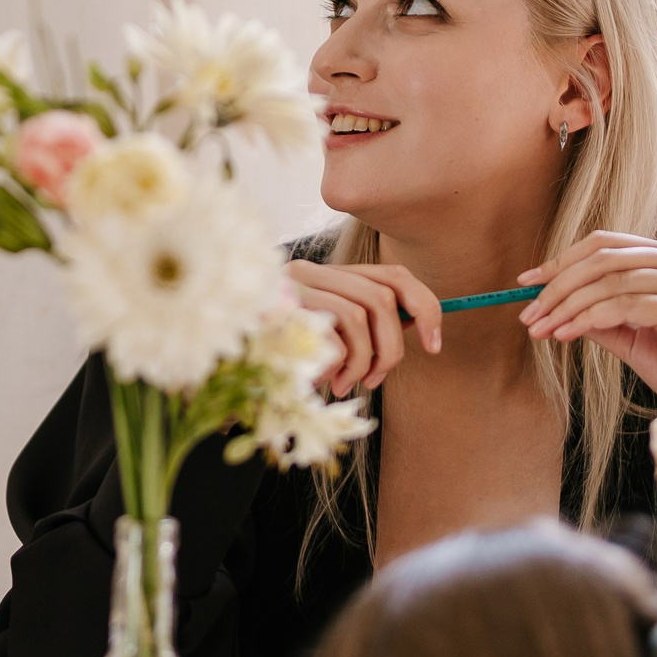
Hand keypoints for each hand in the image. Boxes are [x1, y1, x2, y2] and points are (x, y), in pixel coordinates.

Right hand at [284, 260, 444, 396]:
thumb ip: (361, 329)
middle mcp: (310, 272)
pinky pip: (339, 332)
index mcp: (325, 277)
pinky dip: (346, 364)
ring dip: (368, 360)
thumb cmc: (276, 360)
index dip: (424, 306)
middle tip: (378, 377)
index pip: (391, 275)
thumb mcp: (325, 341)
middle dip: (394, 344)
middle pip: (384, 294)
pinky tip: (329, 381)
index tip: (434, 343)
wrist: (222, 367)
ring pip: (365, 314)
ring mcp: (295, 287)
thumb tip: (415, 328)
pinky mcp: (284, 307)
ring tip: (349, 384)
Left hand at [519, 232, 656, 505]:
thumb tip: (554, 304)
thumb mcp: (636, 339)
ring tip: (540, 327)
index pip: (609, 245)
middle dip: (559, 284)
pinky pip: (624, 306)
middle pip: (605, 258)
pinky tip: (565, 334)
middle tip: (528, 310)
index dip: (564, 260)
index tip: (528, 281)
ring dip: (566, 305)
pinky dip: (587, 318)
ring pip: (611, 281)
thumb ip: (602, 316)